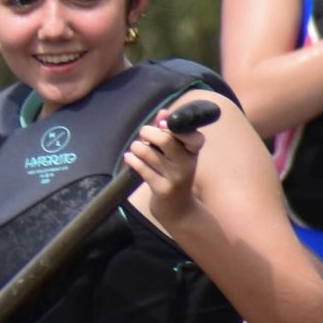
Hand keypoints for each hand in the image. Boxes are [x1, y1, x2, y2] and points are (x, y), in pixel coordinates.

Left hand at [125, 102, 207, 228]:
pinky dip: (132, 160)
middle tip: (143, 135)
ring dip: (137, 147)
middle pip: (165, 139)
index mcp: (193, 152)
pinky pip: (142, 169)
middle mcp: (187, 163)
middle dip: (148, 132)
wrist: (179, 210)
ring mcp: (175, 177)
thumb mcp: (177, 154)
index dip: (174, 125)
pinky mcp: (162, 189)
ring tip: (136, 149)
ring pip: (148, 153)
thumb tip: (162, 112)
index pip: (192, 134)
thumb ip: (169, 132)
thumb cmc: (175, 175)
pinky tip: (129, 158)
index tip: (162, 125)